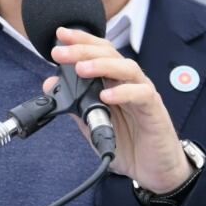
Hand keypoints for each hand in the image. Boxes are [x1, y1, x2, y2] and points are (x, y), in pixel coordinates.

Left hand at [44, 27, 190, 192]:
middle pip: (109, 55)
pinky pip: (142, 94)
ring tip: (81, 69)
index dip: (80, 41)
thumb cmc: (128, 143)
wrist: (153, 170)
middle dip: (83, 50)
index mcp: (114, 82)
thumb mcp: (93, 122)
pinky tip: (106, 96)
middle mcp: (129, 83)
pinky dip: (123, 93)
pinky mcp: (155, 111)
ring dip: (102, 66)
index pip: (99, 53)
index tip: (60, 35)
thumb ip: (74, 103)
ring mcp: (143, 95)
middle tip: (60, 52)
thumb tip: (50, 84)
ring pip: (127, 68)